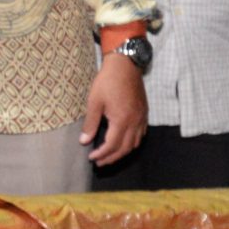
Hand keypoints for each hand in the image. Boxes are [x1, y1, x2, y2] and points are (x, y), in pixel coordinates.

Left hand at [84, 50, 147, 164]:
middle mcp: (135, 122)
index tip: (91, 158)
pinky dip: (132, 143)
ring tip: (110, 156)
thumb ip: (90, 123)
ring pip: (135, 143)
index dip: (101, 154)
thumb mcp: (94, 102)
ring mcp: (141, 118)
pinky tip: (124, 143)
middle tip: (99, 162)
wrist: (125, 65)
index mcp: (122, 120)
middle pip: (125, 149)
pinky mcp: (144, 113)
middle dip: (112, 158)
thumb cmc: (107, 82)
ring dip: (123, 153)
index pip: (112, 145)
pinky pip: (141, 134)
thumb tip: (84, 141)